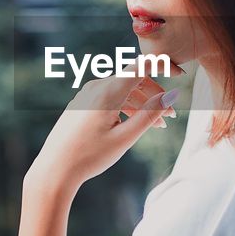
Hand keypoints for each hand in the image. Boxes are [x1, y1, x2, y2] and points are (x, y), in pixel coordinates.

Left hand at [27, 61, 185, 194]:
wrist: (54, 169)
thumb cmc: (89, 156)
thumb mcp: (125, 138)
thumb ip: (149, 115)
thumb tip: (170, 96)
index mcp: (108, 91)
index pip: (141, 66)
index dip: (162, 66)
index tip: (180, 75)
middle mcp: (97, 87)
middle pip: (133, 79)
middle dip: (155, 95)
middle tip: (171, 117)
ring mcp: (87, 94)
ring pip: (122, 90)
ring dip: (142, 104)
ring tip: (158, 126)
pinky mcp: (81, 104)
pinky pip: (110, 98)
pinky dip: (126, 107)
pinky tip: (134, 124)